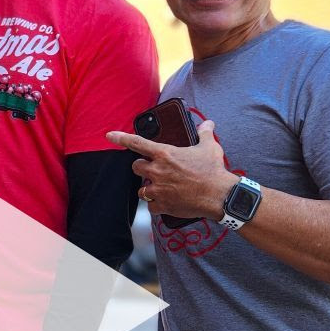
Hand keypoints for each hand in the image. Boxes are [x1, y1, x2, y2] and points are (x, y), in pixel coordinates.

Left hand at [107, 120, 237, 220]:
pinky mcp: (162, 205)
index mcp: (165, 154)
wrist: (220, 195)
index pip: (137, 143)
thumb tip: (207, 124)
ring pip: (141, 189)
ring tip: (163, 188)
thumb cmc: (214, 170)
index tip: (109, 135)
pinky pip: (150, 206)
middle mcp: (157, 171)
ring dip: (149, 188)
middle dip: (143, 168)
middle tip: (155, 170)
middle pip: (136, 167)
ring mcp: (158, 189)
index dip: (120, 138)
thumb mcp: (210, 147)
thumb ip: (205, 133)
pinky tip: (167, 202)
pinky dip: (157, 205)